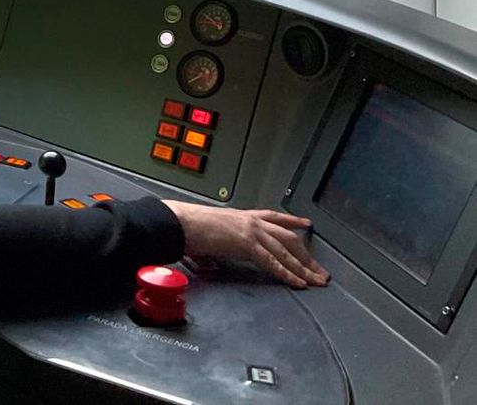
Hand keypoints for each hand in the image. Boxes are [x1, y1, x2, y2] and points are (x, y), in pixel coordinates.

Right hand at [163, 201, 329, 288]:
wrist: (180, 223)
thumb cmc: (187, 227)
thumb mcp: (209, 235)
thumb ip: (214, 249)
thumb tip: (208, 264)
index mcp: (242, 216)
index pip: (274, 217)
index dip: (292, 221)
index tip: (306, 224)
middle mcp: (251, 221)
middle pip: (288, 238)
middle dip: (307, 257)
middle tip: (320, 271)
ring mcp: (251, 231)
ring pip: (286, 251)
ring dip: (303, 268)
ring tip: (316, 281)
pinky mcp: (248, 243)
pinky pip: (273, 262)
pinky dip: (287, 274)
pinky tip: (298, 283)